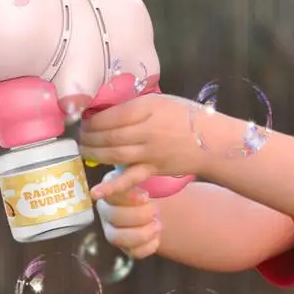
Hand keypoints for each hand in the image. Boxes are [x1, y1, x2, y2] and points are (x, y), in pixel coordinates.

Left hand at [80, 94, 207, 186]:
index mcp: (148, 108)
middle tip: (80, 135)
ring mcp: (149, 152)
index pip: (112, 115)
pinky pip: (129, 179)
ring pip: (113, 154)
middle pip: (109, 135)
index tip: (85, 119)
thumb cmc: (187, 116)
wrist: (213, 141)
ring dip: (93, 153)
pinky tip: (95, 192)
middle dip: (89, 136)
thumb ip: (136, 105)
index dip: (93, 119)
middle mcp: (147, 130)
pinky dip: (112, 187)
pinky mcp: (152, 170)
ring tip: (84, 150)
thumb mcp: (162, 101)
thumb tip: (107, 110)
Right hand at [95, 175, 161, 259]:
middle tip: (155, 210)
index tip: (146, 196)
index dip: (127, 197)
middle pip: (113, 217)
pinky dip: (147, 247)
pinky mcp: (125, 247)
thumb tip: (138, 161)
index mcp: (110, 191)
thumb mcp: (146, 175)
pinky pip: (132, 252)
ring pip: (117, 238)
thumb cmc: (151, 186)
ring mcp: (113, 230)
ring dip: (141, 233)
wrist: (161, 203)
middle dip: (137, 215)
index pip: (110, 194)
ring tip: (158, 225)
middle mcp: (106, 211)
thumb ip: (140, 171)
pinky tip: (158, 238)